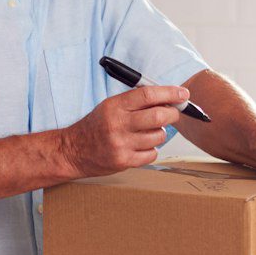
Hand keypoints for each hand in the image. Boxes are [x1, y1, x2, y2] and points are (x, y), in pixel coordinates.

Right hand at [60, 85, 185, 177]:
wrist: (73, 151)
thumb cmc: (96, 126)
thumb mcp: (110, 106)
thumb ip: (135, 102)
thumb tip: (167, 97)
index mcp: (114, 106)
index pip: (148, 95)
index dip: (170, 93)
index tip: (183, 94)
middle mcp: (118, 124)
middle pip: (158, 116)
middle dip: (173, 113)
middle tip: (174, 113)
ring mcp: (121, 144)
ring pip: (158, 137)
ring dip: (159, 134)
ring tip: (148, 133)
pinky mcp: (124, 161)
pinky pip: (152, 154)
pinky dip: (151, 149)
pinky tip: (140, 146)